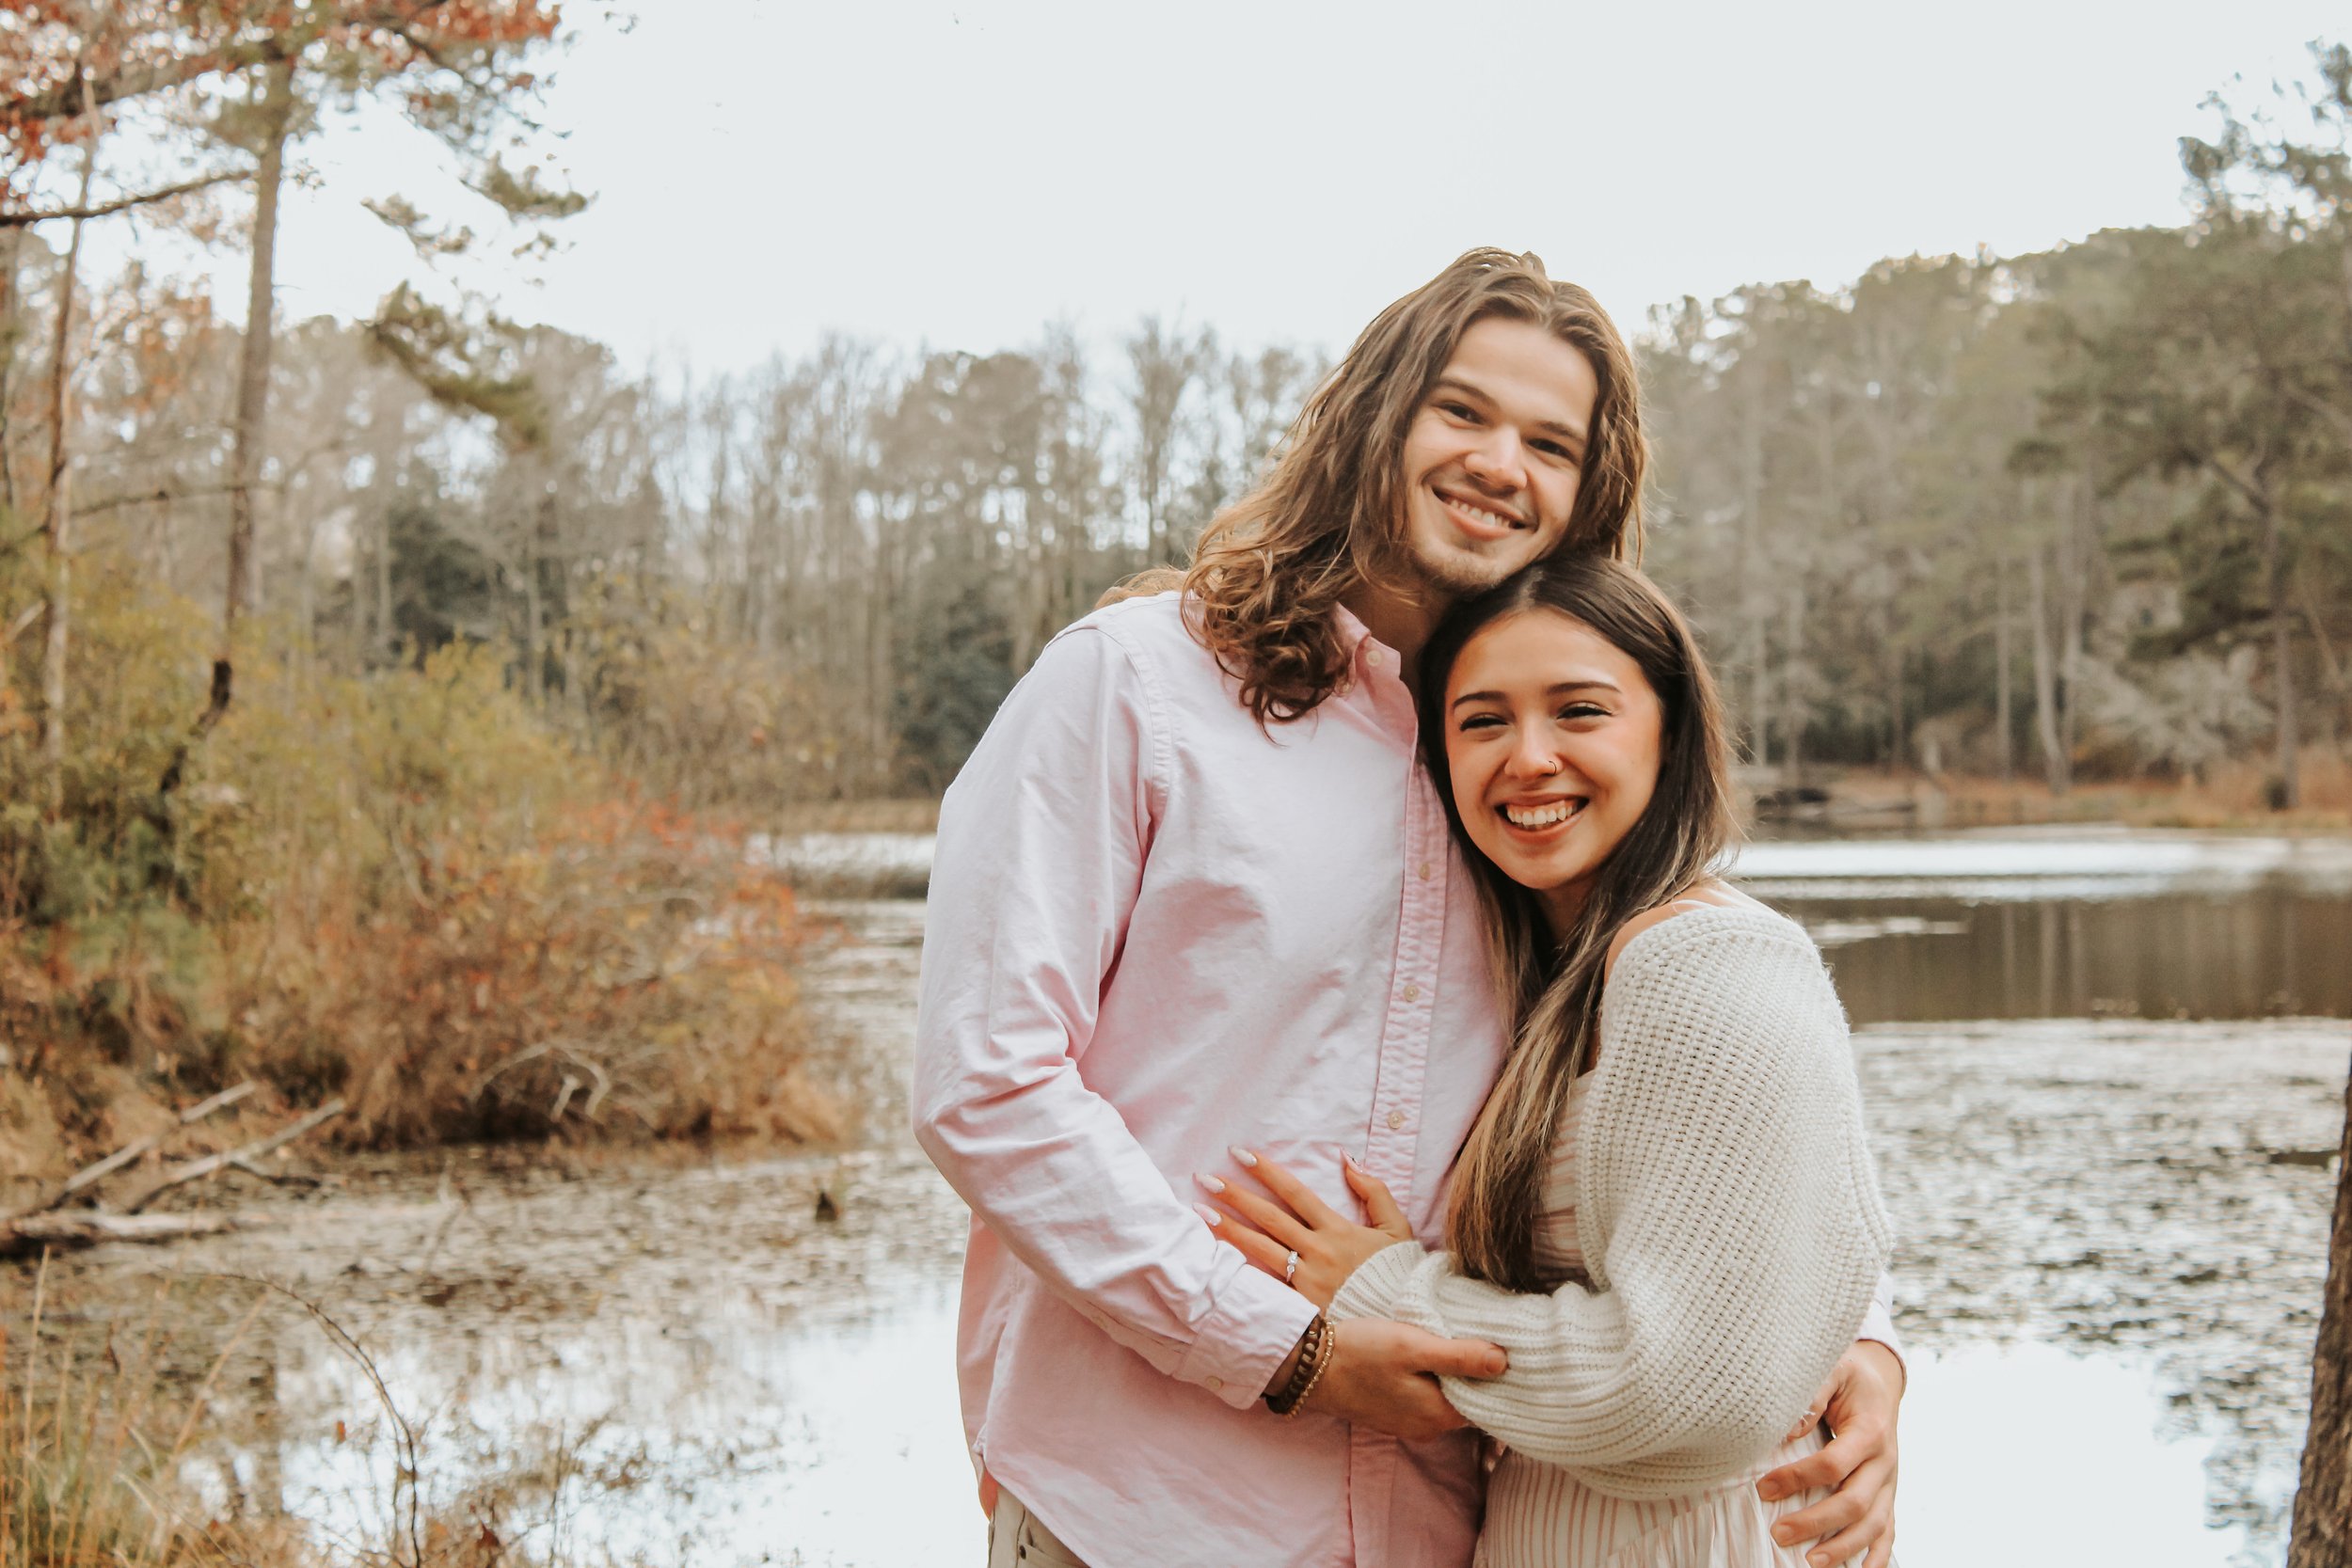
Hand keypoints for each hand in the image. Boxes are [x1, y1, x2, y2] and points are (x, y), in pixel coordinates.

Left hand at [1195, 1148, 1411, 1307]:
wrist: (1408, 1322)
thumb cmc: (1400, 1275)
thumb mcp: (1397, 1228)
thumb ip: (1374, 1191)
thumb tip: (1347, 1160)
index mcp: (1338, 1229)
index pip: (1295, 1192)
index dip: (1266, 1171)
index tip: (1241, 1154)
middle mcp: (1318, 1251)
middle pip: (1269, 1217)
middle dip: (1235, 1195)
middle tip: (1204, 1178)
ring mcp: (1307, 1280)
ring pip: (1259, 1249)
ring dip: (1228, 1229)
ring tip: (1201, 1213)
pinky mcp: (1302, 1307)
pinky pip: (1266, 1286)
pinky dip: (1241, 1273)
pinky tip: (1217, 1262)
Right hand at [1306, 1317, 1507, 1441]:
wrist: (1308, 1366)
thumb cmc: (1360, 1353)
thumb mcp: (1413, 1346)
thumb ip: (1460, 1356)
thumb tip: (1504, 1362)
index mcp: (1438, 1417)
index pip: (1488, 1399)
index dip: (1496, 1371)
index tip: (1500, 1340)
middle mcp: (1427, 1429)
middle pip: (1467, 1399)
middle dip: (1473, 1370)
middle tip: (1475, 1331)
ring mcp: (1408, 1423)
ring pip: (1445, 1396)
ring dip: (1450, 1371)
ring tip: (1449, 1336)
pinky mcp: (1392, 1413)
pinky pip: (1424, 1396)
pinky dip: (1429, 1377)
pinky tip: (1424, 1352)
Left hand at [1757, 1340, 1903, 1567]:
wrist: (1880, 1380)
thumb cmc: (1848, 1376)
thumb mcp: (1833, 1369)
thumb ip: (1812, 1394)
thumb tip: (1787, 1428)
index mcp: (1871, 1431)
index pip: (1834, 1464)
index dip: (1798, 1478)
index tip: (1763, 1488)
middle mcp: (1885, 1462)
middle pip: (1855, 1502)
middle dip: (1817, 1522)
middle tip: (1779, 1534)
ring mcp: (1890, 1483)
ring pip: (1874, 1525)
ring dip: (1844, 1548)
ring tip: (1811, 1563)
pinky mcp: (1889, 1495)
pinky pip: (1888, 1531)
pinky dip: (1876, 1556)